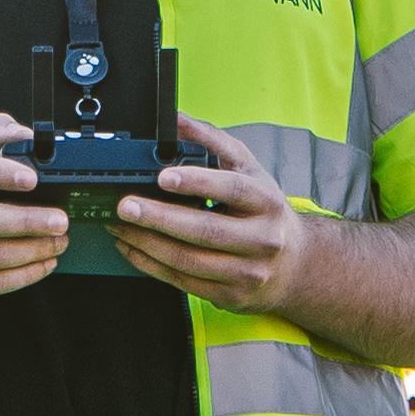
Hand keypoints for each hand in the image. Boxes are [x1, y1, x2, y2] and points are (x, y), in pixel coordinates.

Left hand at [109, 115, 310, 315]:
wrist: (294, 264)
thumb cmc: (264, 210)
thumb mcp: (248, 169)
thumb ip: (212, 141)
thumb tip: (177, 120)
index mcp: (266, 201)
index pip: (232, 189)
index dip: (197, 182)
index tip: (163, 176)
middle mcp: (261, 238)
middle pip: (206, 230)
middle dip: (159, 217)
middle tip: (126, 205)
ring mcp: (247, 272)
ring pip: (189, 260)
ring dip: (147, 243)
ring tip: (120, 226)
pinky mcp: (230, 295)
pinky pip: (183, 281)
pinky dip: (151, 264)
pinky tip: (132, 248)